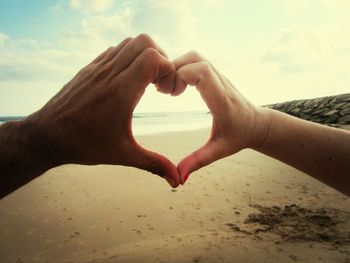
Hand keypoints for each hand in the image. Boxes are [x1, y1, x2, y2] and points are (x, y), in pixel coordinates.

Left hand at [26, 34, 180, 186]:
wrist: (47, 136)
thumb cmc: (84, 145)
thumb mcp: (123, 155)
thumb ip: (154, 164)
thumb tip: (177, 180)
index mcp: (121, 92)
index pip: (153, 58)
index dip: (169, 69)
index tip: (167, 90)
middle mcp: (110, 73)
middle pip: (144, 42)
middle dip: (161, 58)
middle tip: (160, 82)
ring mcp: (97, 68)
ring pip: (129, 43)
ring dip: (144, 55)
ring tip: (146, 80)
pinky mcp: (89, 68)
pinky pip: (114, 50)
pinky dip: (128, 57)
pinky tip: (128, 80)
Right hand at [172, 51, 268, 183]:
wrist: (256, 124)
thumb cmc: (238, 137)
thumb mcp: (218, 151)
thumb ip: (198, 161)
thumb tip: (179, 178)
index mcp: (221, 99)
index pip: (202, 71)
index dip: (181, 75)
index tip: (171, 94)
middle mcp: (221, 83)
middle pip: (195, 58)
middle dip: (174, 69)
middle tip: (166, 92)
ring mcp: (219, 76)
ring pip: (195, 56)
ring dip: (177, 67)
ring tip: (170, 90)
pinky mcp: (215, 75)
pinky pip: (196, 61)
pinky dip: (182, 68)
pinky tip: (177, 88)